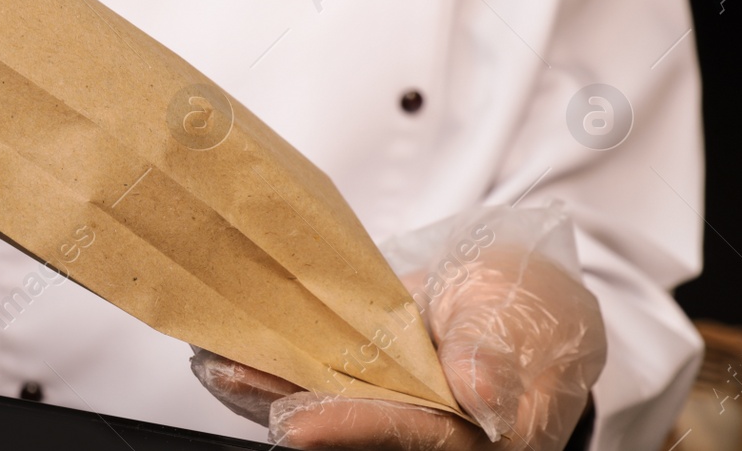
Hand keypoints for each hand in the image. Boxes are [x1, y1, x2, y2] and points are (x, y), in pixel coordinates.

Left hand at [191, 211, 605, 450]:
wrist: (522, 305)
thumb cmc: (527, 309)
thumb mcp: (521, 315)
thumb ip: (494, 352)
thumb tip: (481, 396)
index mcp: (483, 431)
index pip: (411, 434)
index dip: (352, 427)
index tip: (297, 422)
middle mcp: (432, 436)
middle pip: (353, 430)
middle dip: (285, 406)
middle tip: (229, 377)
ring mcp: (396, 416)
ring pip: (325, 408)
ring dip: (264, 386)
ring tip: (213, 361)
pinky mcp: (369, 393)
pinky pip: (317, 384)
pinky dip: (273, 369)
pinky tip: (228, 354)